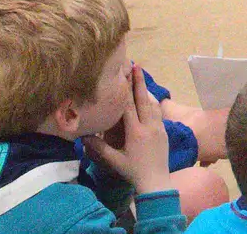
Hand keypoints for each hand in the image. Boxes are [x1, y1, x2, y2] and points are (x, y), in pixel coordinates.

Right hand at [84, 65, 171, 196]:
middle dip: (139, 82)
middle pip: (143, 99)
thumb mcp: (114, 161)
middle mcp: (149, 126)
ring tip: (141, 78)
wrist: (156, 181)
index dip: (124, 90)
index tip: (122, 75)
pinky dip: (153, 102)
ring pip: (152, 104)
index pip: (128, 106)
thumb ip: (99, 148)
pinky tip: (149, 98)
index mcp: (136, 131)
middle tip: (136, 66)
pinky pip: (158, 112)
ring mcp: (158, 127)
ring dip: (146, 90)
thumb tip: (82, 136)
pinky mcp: (164, 131)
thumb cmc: (133, 171)